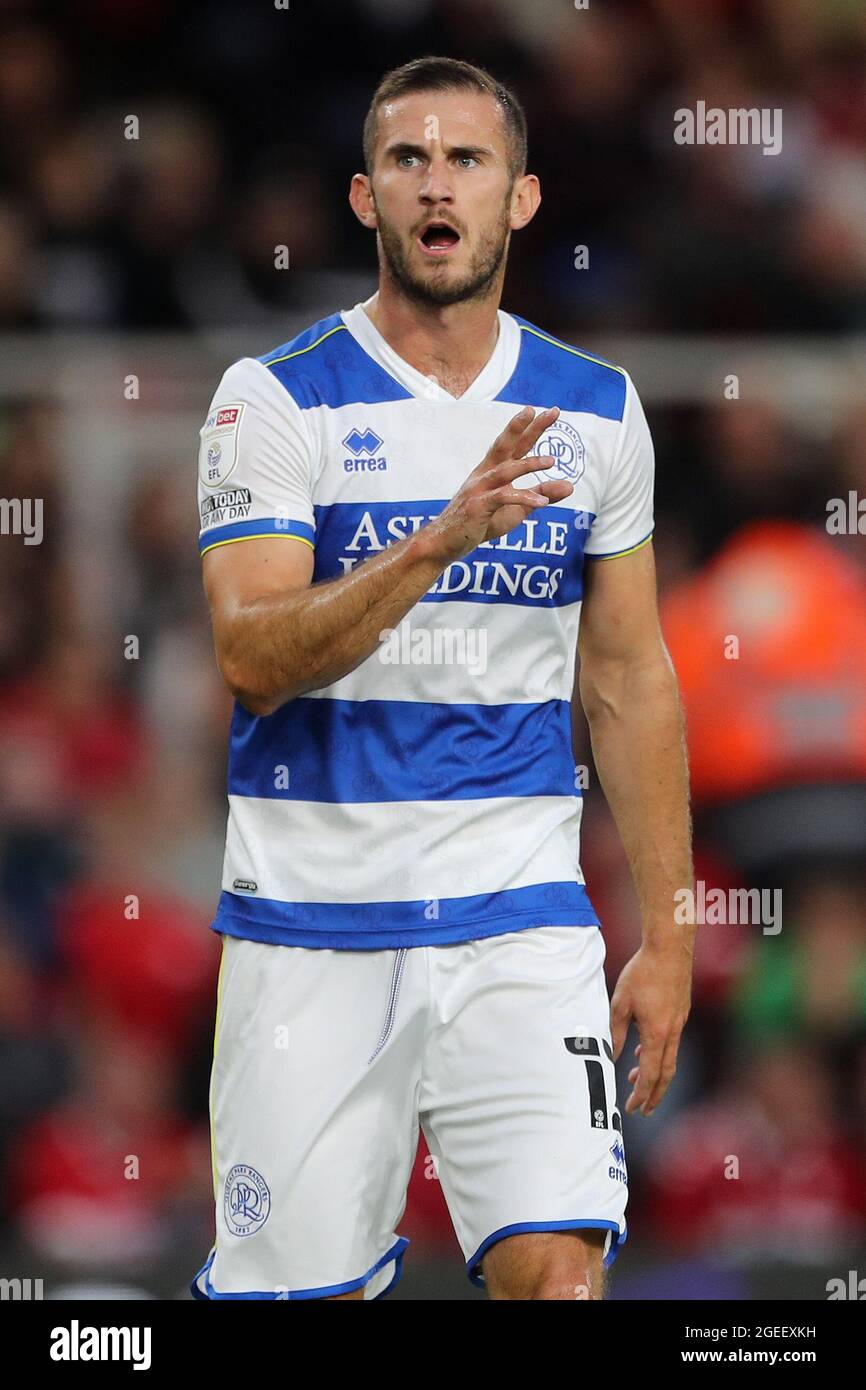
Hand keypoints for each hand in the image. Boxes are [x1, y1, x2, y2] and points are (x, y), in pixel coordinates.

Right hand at [425, 405, 572, 564]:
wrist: (445, 543)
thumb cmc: (480, 523)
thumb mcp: (517, 509)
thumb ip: (540, 495)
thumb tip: (570, 486)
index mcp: (492, 470)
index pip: (515, 444)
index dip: (531, 427)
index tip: (550, 411)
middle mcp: (485, 474)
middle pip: (508, 445)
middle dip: (528, 427)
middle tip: (551, 412)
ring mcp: (479, 489)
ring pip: (506, 470)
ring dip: (529, 464)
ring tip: (552, 460)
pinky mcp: (478, 506)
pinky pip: (503, 498)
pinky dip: (523, 498)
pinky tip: (543, 503)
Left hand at [610, 938, 693, 1116]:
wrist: (669, 949)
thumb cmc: (643, 973)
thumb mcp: (621, 1003)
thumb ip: (616, 1032)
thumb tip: (612, 1055)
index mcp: (657, 1034)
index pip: (651, 1074)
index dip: (642, 1094)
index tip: (632, 1107)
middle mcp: (672, 1033)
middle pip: (665, 1074)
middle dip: (654, 1095)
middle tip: (642, 1109)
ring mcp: (679, 1023)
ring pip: (669, 1058)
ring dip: (656, 1075)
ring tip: (637, 1081)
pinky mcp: (680, 1013)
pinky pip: (670, 1042)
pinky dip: (658, 1054)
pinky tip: (643, 1050)